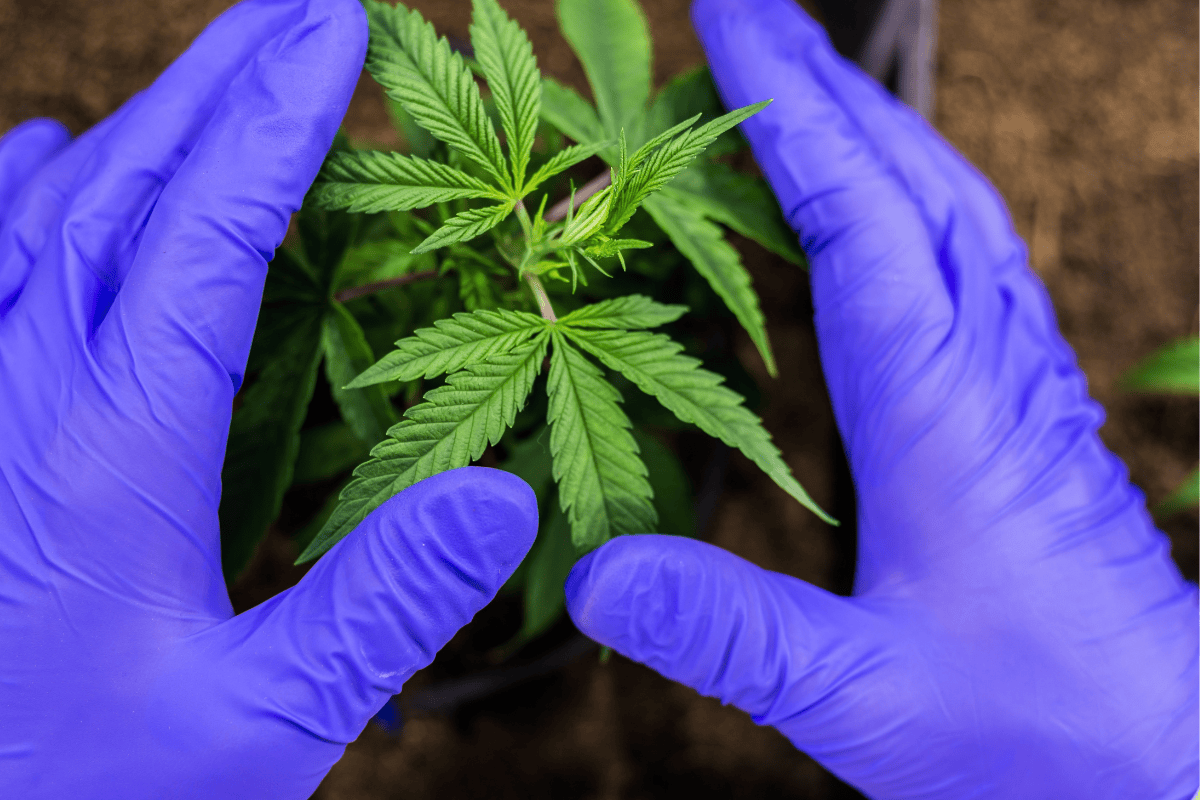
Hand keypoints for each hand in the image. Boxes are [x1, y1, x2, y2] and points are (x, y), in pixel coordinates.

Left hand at [0, 2, 534, 796]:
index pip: (206, 236)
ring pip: (42, 218)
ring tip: (219, 67)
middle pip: (122, 190)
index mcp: (107, 452)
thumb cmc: (92, 794)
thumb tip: (505, 497)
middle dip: (219, 85)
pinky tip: (42, 163)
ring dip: (137, 126)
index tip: (339, 34)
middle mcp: (17, 398)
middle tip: (299, 10)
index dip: (279, 125)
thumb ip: (386, 604)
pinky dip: (18, 197)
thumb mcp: (267, 723)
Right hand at [563, 1, 1197, 796]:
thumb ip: (725, 632)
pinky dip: (915, 197)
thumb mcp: (857, 696)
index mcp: (942, 410)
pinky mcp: (1027, 410)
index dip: (789, 110)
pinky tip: (889, 204)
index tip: (732, 16)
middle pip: (911, 180)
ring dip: (877, 127)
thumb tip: (590, 576)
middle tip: (748, 11)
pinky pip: (971, 262)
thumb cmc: (1033, 733)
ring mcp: (1019, 381)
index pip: (857, 214)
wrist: (1173, 760)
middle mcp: (989, 368)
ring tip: (806, 78)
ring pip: (952, 208)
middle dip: (825, 83)